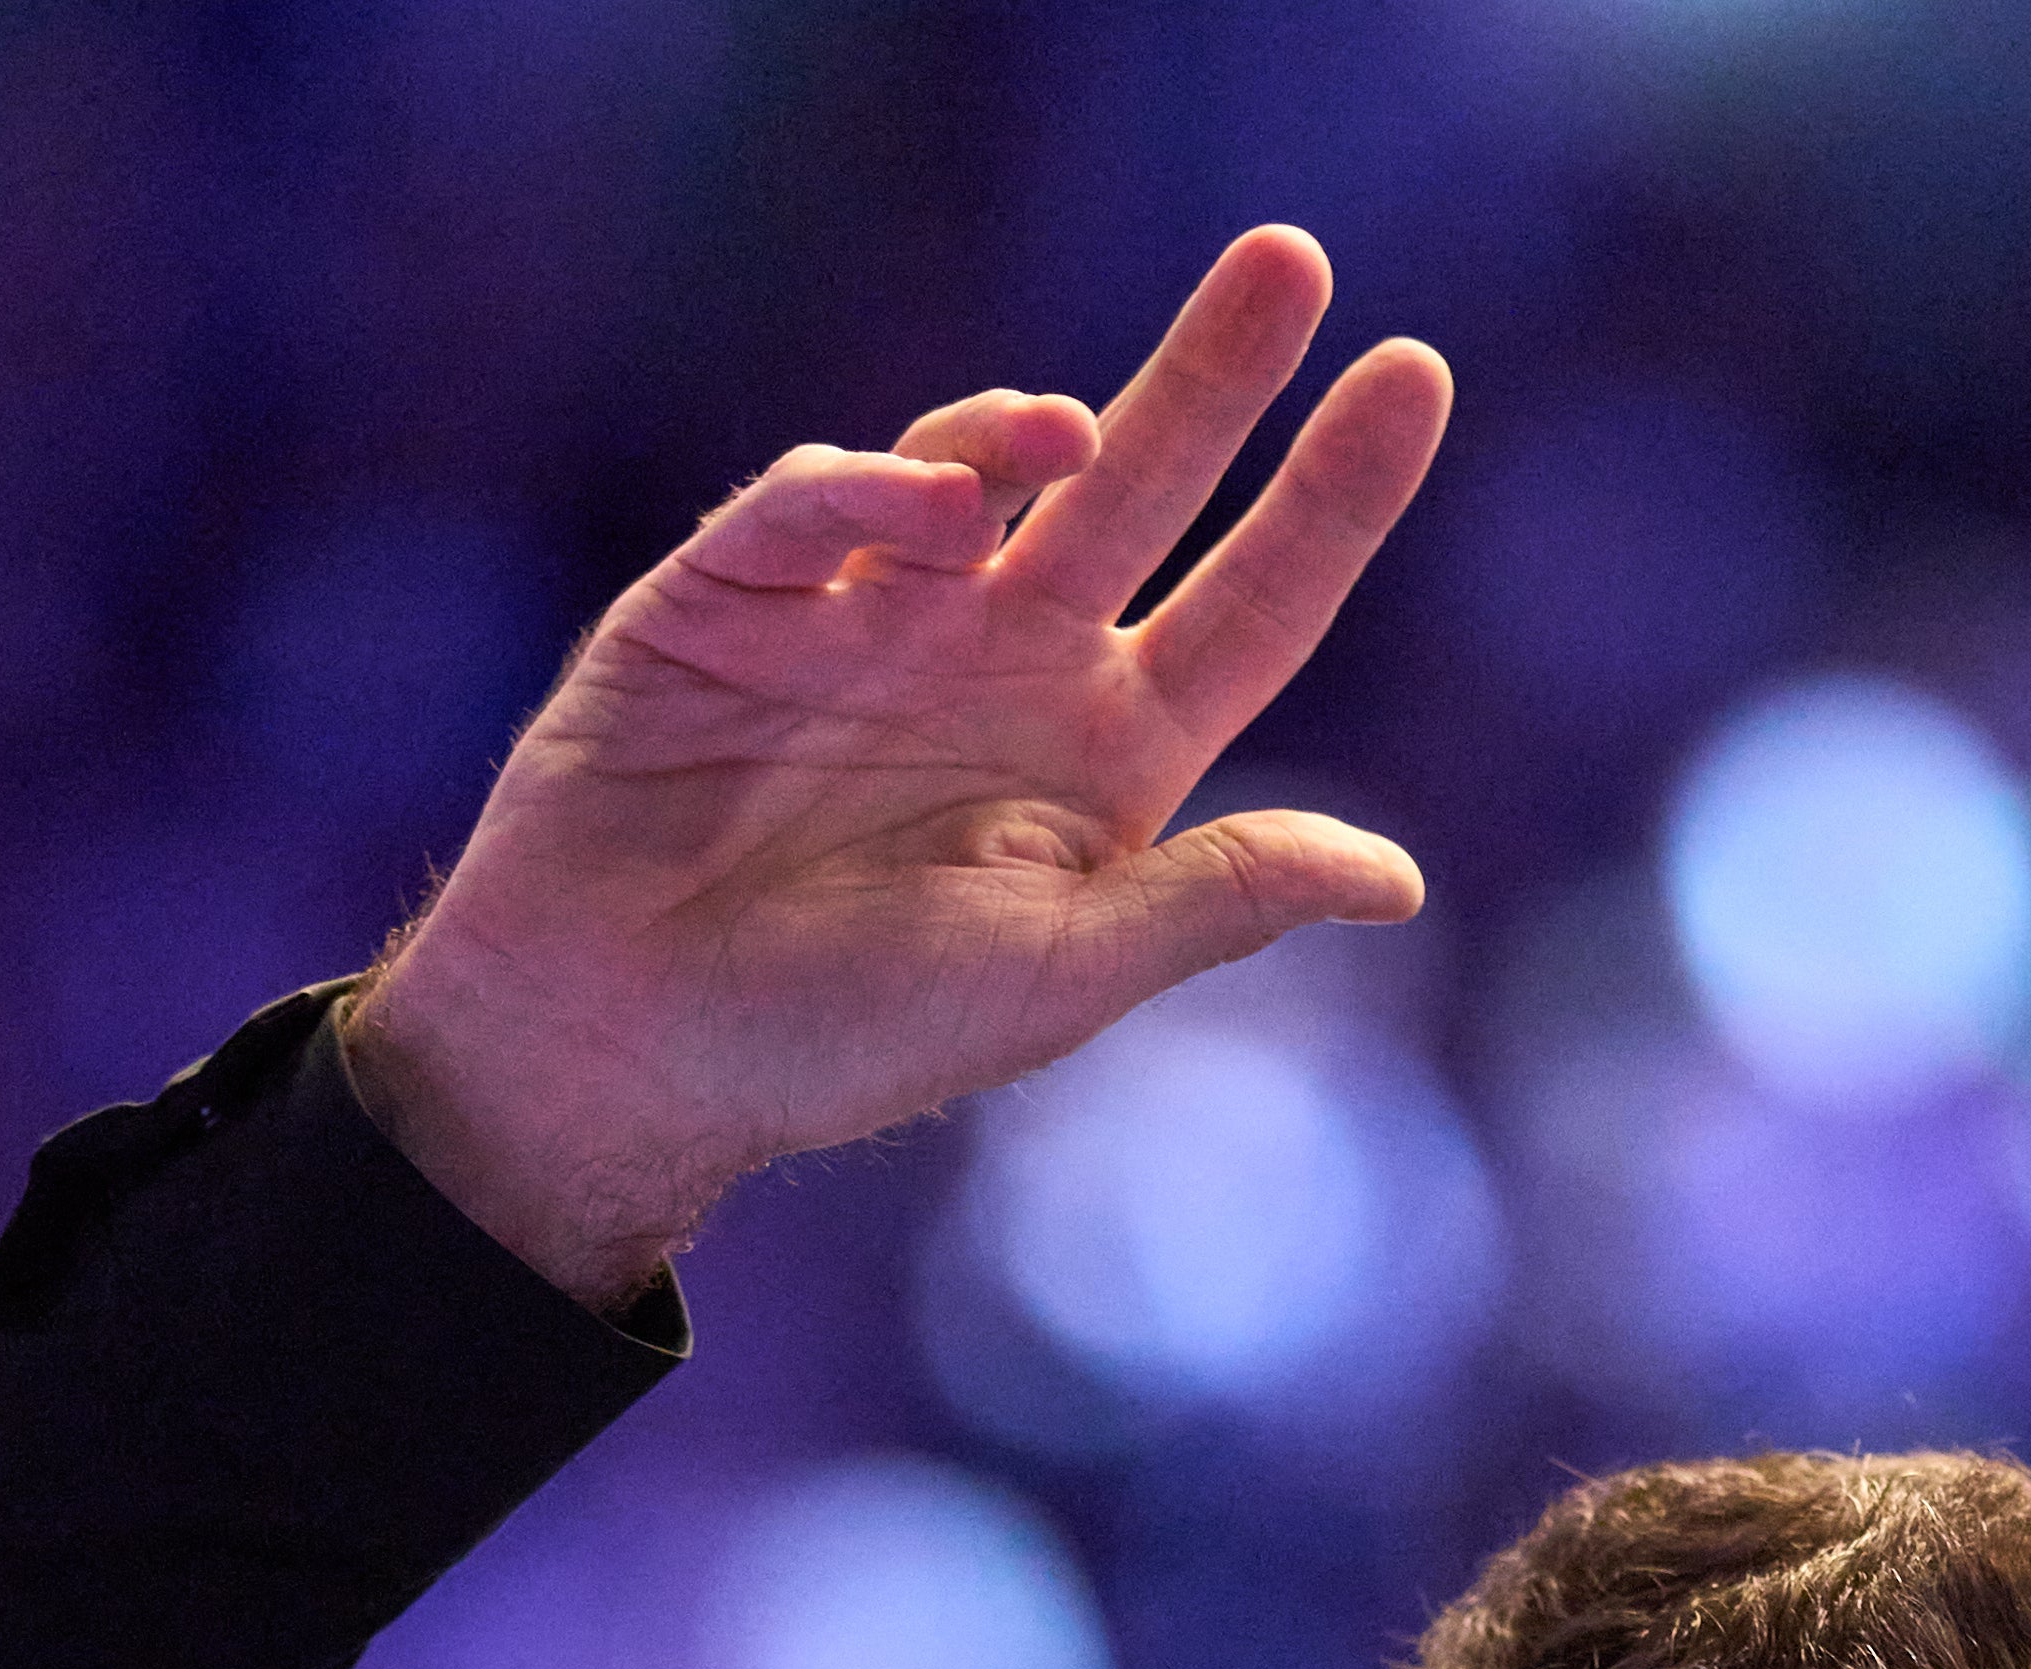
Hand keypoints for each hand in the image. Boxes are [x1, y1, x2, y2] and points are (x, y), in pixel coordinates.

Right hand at [344, 227, 1454, 1305]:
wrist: (617, 1048)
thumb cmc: (841, 1037)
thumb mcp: (1058, 976)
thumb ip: (1218, 900)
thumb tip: (1400, 881)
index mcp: (1102, 760)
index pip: (1257, 606)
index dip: (1334, 498)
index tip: (1413, 373)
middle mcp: (1004, 665)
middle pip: (1140, 487)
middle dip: (1216, 374)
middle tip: (1292, 258)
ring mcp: (871, 619)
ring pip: (979, 466)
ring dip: (1025, 427)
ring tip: (1066, 432)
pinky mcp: (735, 596)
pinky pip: (813, 503)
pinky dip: (867, 485)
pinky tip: (921, 508)